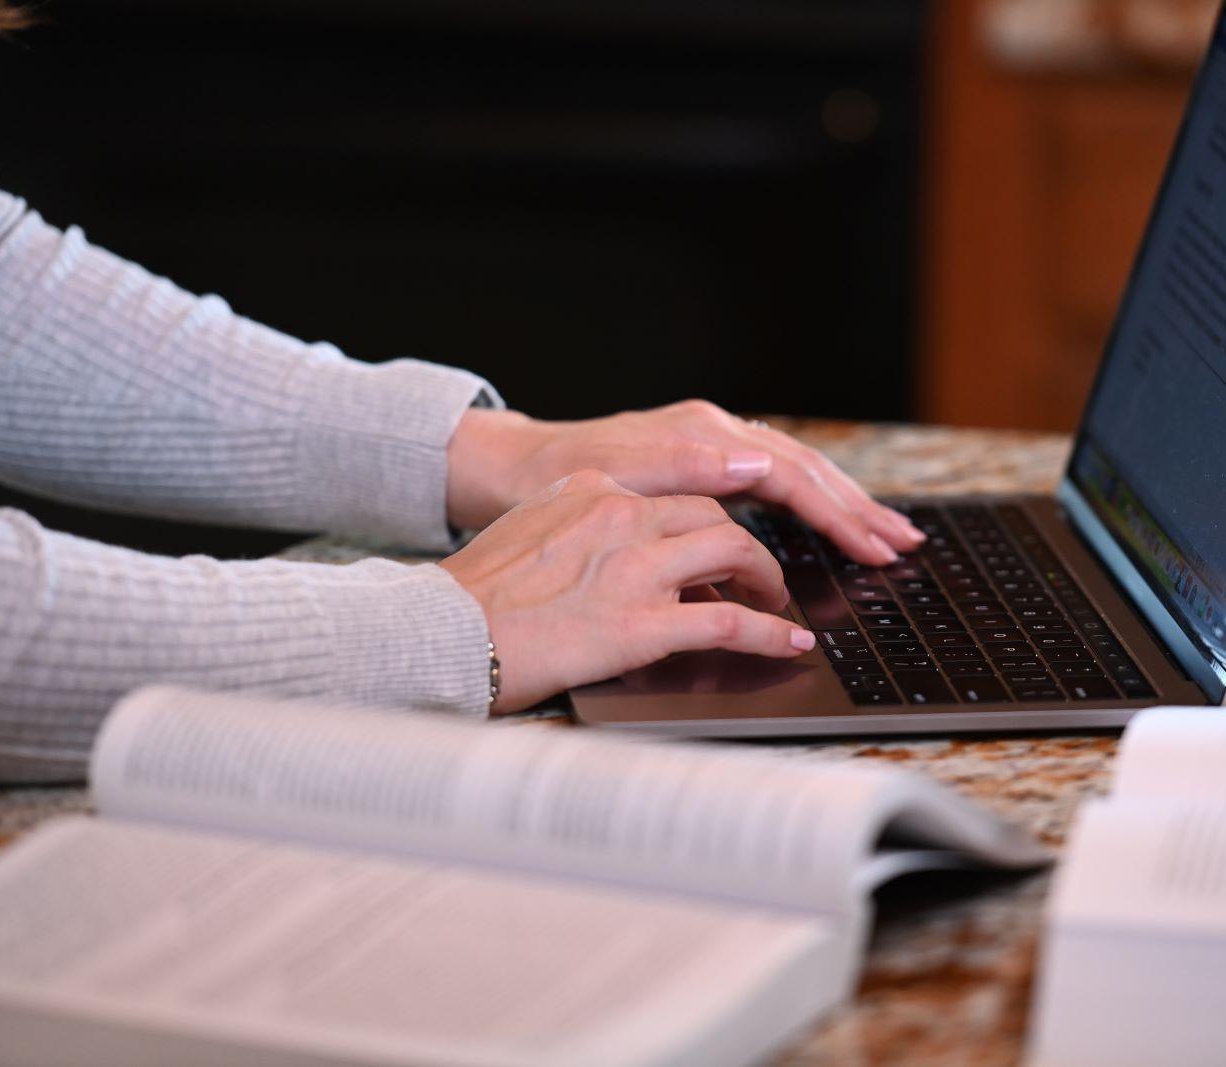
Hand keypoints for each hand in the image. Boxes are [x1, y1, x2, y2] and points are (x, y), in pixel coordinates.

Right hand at [438, 469, 815, 712]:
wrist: (438, 633)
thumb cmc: (473, 598)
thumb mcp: (527, 532)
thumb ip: (578, 528)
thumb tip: (613, 553)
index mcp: (591, 490)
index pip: (671, 495)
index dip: (706, 524)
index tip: (722, 547)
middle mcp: (619, 516)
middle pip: (713, 516)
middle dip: (747, 548)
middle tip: (758, 577)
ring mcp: (634, 568)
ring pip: (735, 551)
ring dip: (767, 581)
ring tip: (776, 606)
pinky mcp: (642, 623)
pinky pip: (728, 622)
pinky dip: (768, 634)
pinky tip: (786, 645)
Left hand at [445, 400, 924, 565]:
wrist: (505, 470)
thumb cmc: (550, 481)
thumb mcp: (610, 475)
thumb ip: (686, 467)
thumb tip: (757, 461)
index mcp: (700, 434)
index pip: (790, 475)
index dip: (837, 513)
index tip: (873, 546)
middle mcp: (712, 431)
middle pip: (804, 470)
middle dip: (858, 509)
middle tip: (904, 545)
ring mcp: (709, 444)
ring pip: (795, 473)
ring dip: (843, 505)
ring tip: (888, 534)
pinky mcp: (701, 462)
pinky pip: (771, 481)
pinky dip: (808, 503)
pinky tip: (829, 522)